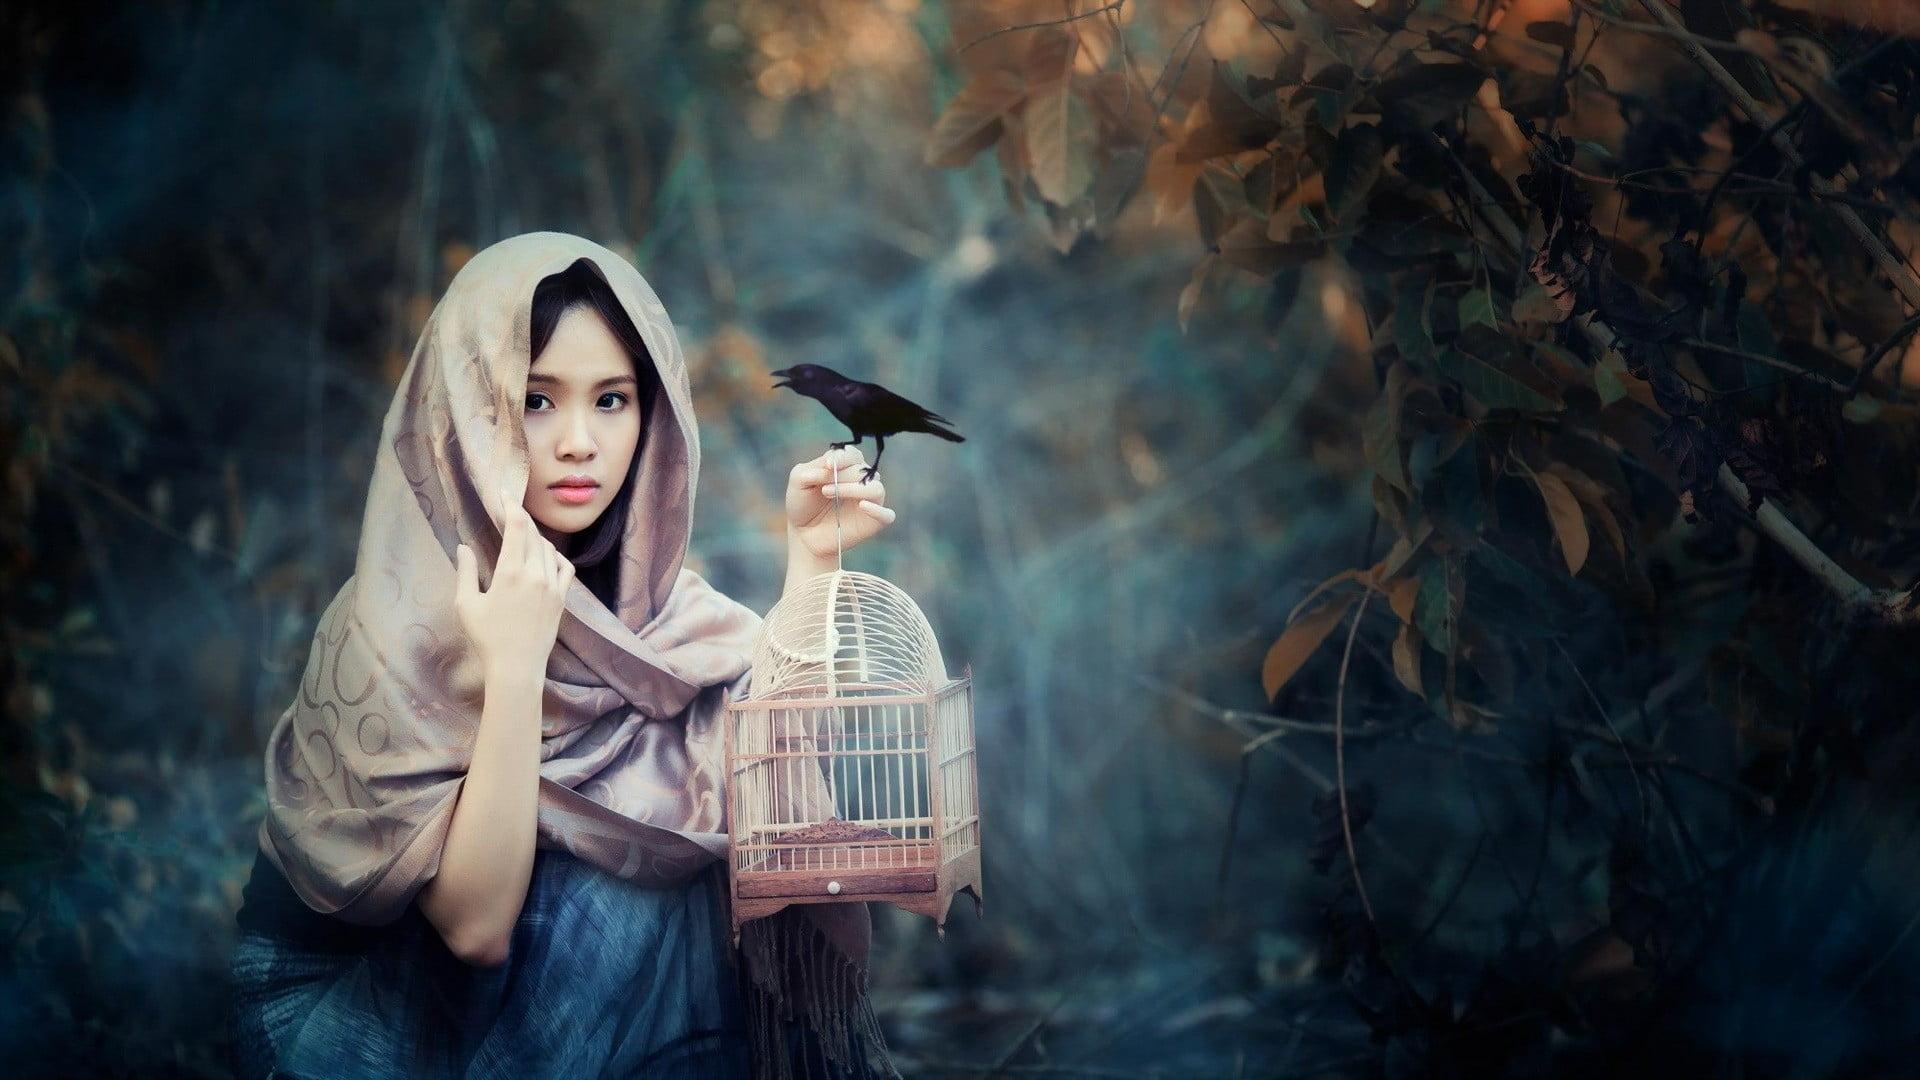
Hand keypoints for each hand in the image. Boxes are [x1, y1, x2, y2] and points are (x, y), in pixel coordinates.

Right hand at [454, 486, 575, 679]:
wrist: (517, 668)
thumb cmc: (486, 638)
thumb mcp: (466, 605)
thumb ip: (465, 572)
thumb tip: (463, 547)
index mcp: (511, 572)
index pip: (517, 527)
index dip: (512, 505)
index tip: (504, 494)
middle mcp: (536, 574)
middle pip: (533, 534)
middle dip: (521, 518)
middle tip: (509, 510)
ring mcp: (553, 586)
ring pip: (548, 549)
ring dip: (535, 537)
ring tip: (521, 535)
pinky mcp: (562, 599)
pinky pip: (564, 567)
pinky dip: (555, 556)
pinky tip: (545, 557)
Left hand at [785, 447, 896, 560]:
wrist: (803, 534)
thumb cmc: (803, 505)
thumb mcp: (798, 482)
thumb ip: (812, 470)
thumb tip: (829, 466)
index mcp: (847, 468)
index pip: (853, 454)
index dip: (842, 458)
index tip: (827, 465)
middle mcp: (862, 482)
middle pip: (863, 470)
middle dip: (842, 475)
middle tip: (823, 488)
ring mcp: (870, 502)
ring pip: (876, 488)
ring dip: (854, 489)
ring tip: (829, 493)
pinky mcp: (874, 522)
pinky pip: (888, 515)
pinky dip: (878, 510)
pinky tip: (862, 506)